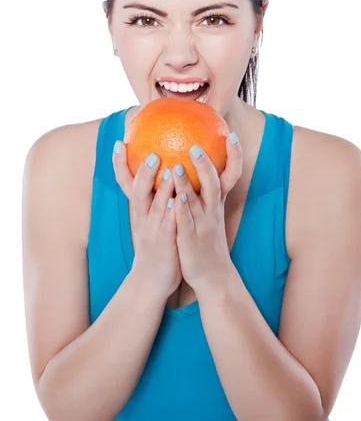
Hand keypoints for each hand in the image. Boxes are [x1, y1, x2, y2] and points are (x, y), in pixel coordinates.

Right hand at [112, 142, 181, 298]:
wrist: (151, 281)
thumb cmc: (154, 246)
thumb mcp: (149, 220)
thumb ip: (153, 198)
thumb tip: (160, 174)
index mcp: (139, 211)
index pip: (126, 184)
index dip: (120, 165)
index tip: (119, 143)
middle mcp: (143, 219)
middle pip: (138, 192)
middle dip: (143, 173)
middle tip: (151, 153)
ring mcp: (153, 231)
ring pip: (155, 206)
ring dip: (161, 187)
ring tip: (168, 169)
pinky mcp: (166, 243)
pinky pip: (168, 225)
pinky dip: (172, 211)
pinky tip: (178, 199)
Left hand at [171, 133, 242, 295]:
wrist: (213, 275)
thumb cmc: (207, 240)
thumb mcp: (210, 213)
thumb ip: (204, 191)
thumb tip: (197, 167)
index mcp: (216, 203)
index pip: (230, 175)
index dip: (234, 156)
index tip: (232, 135)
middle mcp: (212, 211)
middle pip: (214, 184)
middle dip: (206, 165)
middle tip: (196, 147)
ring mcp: (202, 225)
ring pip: (196, 201)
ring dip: (187, 184)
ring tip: (177, 167)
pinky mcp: (190, 239)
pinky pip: (185, 223)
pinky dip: (182, 211)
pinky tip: (174, 199)